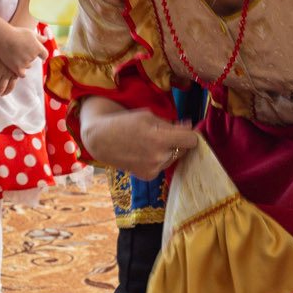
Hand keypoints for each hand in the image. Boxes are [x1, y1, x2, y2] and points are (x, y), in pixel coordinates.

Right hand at [0, 23, 48, 76]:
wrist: (4, 37)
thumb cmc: (17, 33)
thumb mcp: (30, 33)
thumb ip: (39, 38)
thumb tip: (46, 39)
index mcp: (38, 48)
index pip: (45, 55)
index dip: (42, 55)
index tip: (40, 55)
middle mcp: (33, 56)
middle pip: (33, 59)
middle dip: (29, 56)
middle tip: (20, 50)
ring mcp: (25, 62)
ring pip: (27, 65)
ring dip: (23, 62)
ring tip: (15, 55)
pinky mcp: (17, 67)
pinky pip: (22, 74)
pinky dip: (20, 72)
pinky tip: (16, 67)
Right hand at [82, 106, 199, 179]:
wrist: (101, 140)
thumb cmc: (125, 122)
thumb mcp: (149, 116)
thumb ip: (172, 124)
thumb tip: (190, 127)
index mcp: (160, 139)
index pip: (192, 140)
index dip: (190, 134)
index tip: (187, 130)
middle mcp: (158, 157)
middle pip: (184, 150)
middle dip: (178, 142)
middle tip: (162, 134)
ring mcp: (153, 169)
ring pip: (174, 158)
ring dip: (168, 150)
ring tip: (149, 143)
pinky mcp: (148, 176)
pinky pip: (163, 165)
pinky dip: (158, 159)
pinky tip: (144, 153)